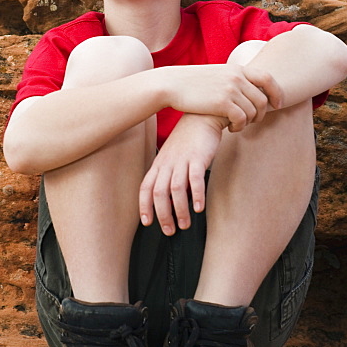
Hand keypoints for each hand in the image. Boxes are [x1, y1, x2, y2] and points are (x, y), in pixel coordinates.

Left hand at [139, 114, 224, 234]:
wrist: (202, 116)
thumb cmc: (188, 139)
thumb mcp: (172, 156)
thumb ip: (169, 175)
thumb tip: (171, 199)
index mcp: (159, 164)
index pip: (145, 188)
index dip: (144, 206)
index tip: (147, 222)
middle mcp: (167, 163)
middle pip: (158, 192)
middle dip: (162, 215)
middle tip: (169, 230)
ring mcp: (182, 160)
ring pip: (175, 189)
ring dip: (179, 210)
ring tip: (185, 224)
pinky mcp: (198, 157)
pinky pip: (195, 178)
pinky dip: (196, 194)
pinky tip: (199, 207)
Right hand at [162, 63, 281, 130]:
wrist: (171, 84)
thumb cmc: (192, 82)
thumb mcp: (216, 74)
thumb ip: (233, 78)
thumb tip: (248, 89)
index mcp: (237, 69)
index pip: (268, 78)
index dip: (276, 92)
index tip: (276, 104)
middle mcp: (236, 77)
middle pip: (262, 99)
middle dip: (261, 114)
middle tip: (250, 121)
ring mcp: (230, 89)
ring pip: (253, 112)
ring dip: (248, 122)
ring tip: (236, 124)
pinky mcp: (222, 103)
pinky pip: (242, 119)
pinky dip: (239, 127)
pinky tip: (229, 127)